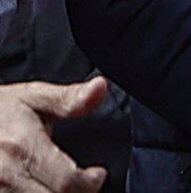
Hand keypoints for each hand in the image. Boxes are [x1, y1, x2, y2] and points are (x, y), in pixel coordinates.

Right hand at [0, 77, 108, 192]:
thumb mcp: (30, 97)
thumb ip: (68, 99)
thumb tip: (100, 88)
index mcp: (22, 147)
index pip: (67, 182)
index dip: (90, 183)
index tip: (97, 175)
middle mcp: (6, 175)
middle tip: (82, 184)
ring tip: (61, 185)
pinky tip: (40, 188)